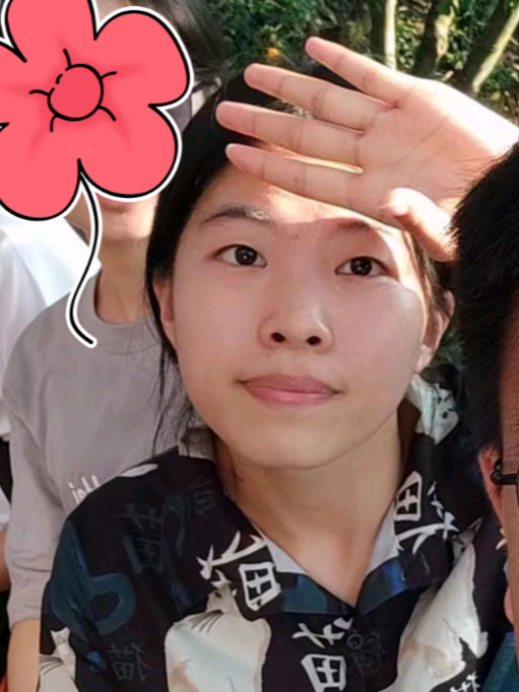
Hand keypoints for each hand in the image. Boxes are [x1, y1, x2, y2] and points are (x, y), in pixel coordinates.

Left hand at [215, 37, 518, 261]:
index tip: (235, 154)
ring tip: (253, 77)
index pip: (307, 176)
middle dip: (265, 123)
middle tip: (226, 114)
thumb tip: (391, 203)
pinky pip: (372, 75)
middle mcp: (371, 156)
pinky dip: (343, 62)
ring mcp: (390, 124)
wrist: (507, 189)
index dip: (270, 164)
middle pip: (306, 135)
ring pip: (328, 101)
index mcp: (370, 192)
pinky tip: (312, 49)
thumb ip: (415, 219)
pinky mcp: (417, 97)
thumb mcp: (445, 231)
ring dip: (290, 88)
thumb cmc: (474, 219)